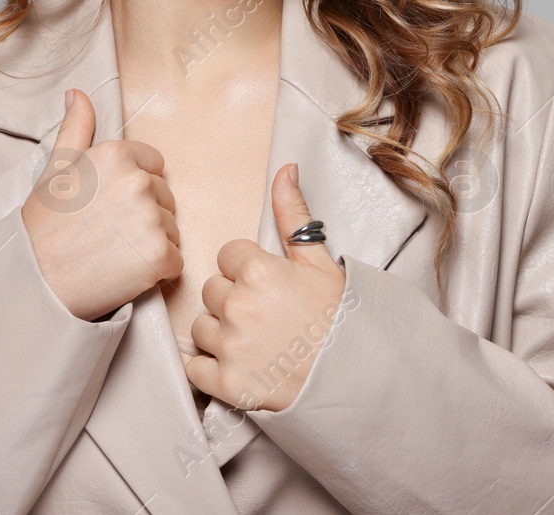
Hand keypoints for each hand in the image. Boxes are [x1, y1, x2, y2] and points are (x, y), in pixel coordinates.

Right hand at [20, 89, 181, 321]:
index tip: (107, 207)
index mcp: (117, 154)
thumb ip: (76, 128)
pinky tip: (125, 272)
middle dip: (144, 216)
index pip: (154, 166)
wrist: (35, 281)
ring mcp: (151, 219)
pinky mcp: (160, 256)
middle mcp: (138, 181)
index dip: (133, 188)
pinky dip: (157, 272)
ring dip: (151, 244)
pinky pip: (176, 261)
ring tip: (112, 253)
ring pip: (172, 229)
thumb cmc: (44, 226)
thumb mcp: (56, 169)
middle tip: (106, 233)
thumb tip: (77, 93)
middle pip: (165, 197)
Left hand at [185, 163, 347, 412]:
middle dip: (232, 299)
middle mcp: (239, 305)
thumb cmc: (341, 317)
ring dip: (219, 333)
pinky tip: (237, 365)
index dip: (247, 269)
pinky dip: (209, 368)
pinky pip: (195, 368)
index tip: (269, 286)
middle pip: (212, 290)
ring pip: (200, 327)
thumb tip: (285, 169)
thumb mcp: (320, 261)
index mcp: (258, 270)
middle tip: (265, 315)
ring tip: (255, 341)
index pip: (228, 256)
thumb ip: (293, 214)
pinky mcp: (228, 384)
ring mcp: (231, 347)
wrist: (358, 375)